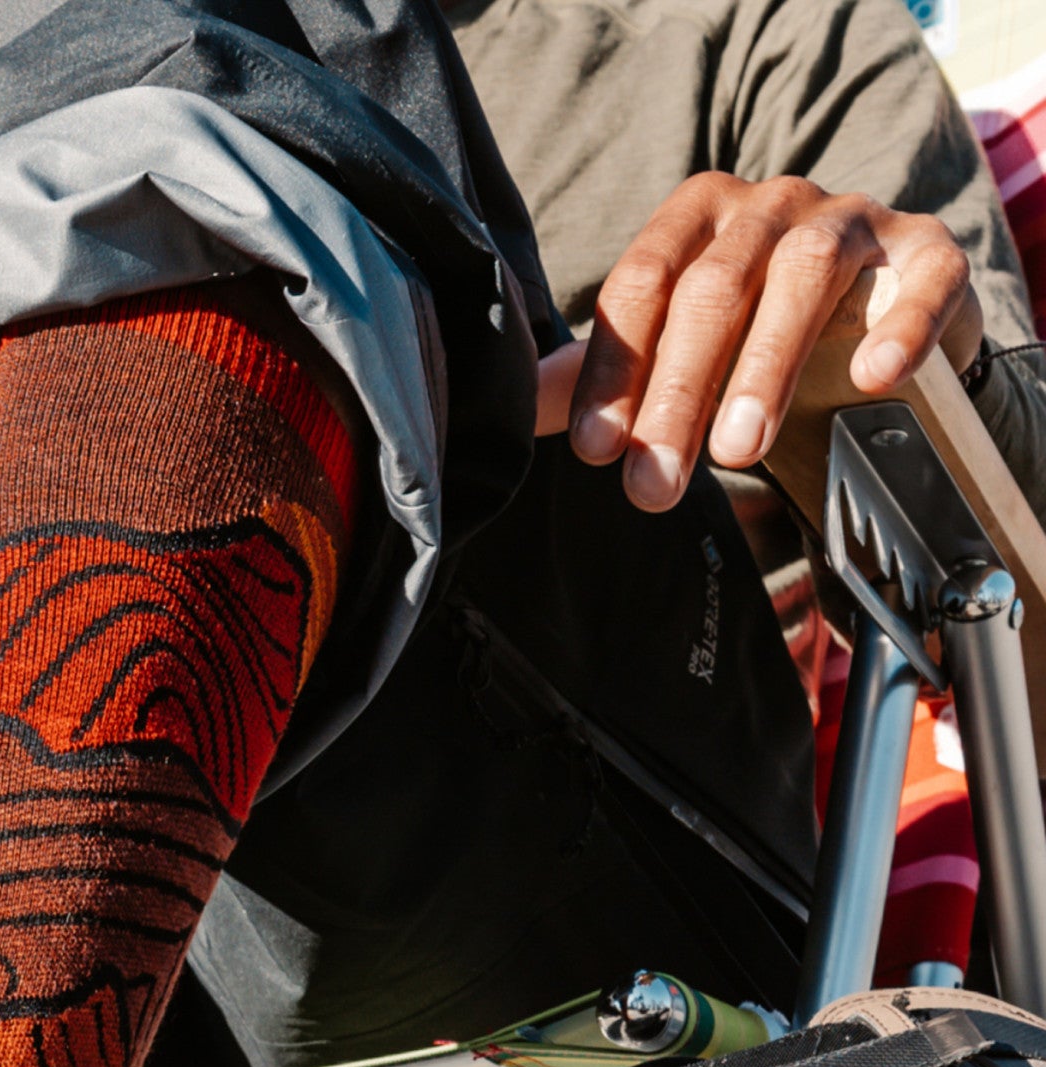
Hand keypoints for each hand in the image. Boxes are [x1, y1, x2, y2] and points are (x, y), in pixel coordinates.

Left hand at [556, 172, 983, 510]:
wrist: (870, 316)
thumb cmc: (747, 333)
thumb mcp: (670, 349)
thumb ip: (598, 373)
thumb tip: (513, 403)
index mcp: (695, 218)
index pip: (640, 284)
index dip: (614, 370)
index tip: (596, 451)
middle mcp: (770, 204)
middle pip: (714, 289)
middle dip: (678, 392)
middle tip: (654, 486)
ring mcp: (853, 219)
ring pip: (804, 277)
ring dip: (767, 368)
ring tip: (737, 454)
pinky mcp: (928, 250)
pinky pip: (921, 278)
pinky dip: (900, 325)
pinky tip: (872, 378)